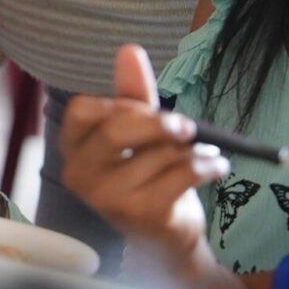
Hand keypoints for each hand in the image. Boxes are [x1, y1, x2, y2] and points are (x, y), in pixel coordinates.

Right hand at [60, 44, 225, 264]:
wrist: (165, 239)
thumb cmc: (146, 177)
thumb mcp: (138, 132)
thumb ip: (132, 92)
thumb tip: (129, 50)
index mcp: (72, 149)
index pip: (82, 109)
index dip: (119, 104)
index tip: (145, 110)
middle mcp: (80, 175)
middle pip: (116, 130)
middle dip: (158, 122)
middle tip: (187, 126)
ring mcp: (108, 198)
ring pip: (156, 154)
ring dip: (192, 149)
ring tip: (205, 153)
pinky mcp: (142, 214)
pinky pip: (181, 174)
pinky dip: (208, 166)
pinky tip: (217, 166)